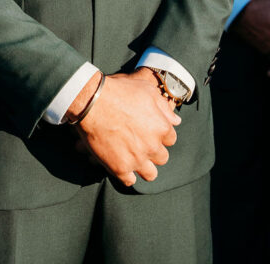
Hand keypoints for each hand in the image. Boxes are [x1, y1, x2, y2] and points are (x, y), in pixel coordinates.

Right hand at [68, 70, 179, 186]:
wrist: (93, 102)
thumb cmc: (120, 91)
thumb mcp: (146, 90)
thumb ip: (164, 107)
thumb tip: (176, 120)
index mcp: (161, 128)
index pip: (171, 139)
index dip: (160, 134)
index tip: (150, 130)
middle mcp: (152, 146)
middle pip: (162, 157)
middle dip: (153, 150)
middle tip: (140, 142)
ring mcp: (136, 159)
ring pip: (150, 174)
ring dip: (144, 166)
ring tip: (133, 157)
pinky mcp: (120, 168)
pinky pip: (129, 180)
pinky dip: (126, 174)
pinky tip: (120, 164)